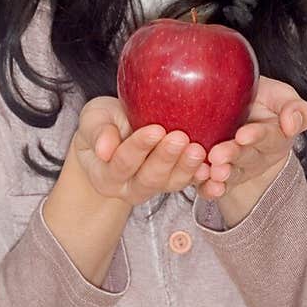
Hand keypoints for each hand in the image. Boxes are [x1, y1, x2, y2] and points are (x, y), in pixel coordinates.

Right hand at [74, 95, 210, 206]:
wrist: (118, 134)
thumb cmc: (105, 123)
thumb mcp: (94, 119)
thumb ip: (97, 131)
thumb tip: (104, 149)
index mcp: (107, 174)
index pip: (123, 163)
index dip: (139, 148)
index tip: (155, 130)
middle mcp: (131, 187)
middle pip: (150, 178)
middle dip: (166, 159)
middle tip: (181, 138)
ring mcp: (155, 187)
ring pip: (171, 183)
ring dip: (187, 168)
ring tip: (199, 150)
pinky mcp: (175, 180)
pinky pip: (190, 182)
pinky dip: (201, 176)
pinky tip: (212, 167)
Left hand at [196, 75, 306, 202]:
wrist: (236, 106)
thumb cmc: (261, 100)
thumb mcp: (282, 97)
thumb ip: (297, 109)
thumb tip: (291, 125)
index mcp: (275, 137)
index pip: (268, 137)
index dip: (256, 136)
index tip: (242, 135)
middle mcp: (256, 156)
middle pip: (246, 158)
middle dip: (232, 156)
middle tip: (217, 156)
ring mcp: (237, 167)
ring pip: (230, 174)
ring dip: (220, 175)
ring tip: (210, 171)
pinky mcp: (217, 176)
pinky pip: (213, 186)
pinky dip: (207, 188)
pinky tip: (200, 181)